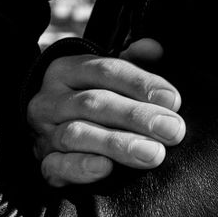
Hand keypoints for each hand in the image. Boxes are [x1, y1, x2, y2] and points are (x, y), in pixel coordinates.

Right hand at [27, 38, 185, 187]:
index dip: (141, 84)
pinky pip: (56, 166)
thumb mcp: (111, 75)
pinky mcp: (44, 163)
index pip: (106, 70)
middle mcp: (51, 99)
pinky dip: (81, 167)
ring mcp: (43, 132)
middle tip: (173, 130)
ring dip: (117, 144)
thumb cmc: (95, 98)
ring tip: (153, 153)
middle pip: (94, 103)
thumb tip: (154, 48)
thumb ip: (134, 62)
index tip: (173, 100)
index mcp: (68, 70)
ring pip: (77, 134)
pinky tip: (106, 168)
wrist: (53, 131)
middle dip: (137, 116)